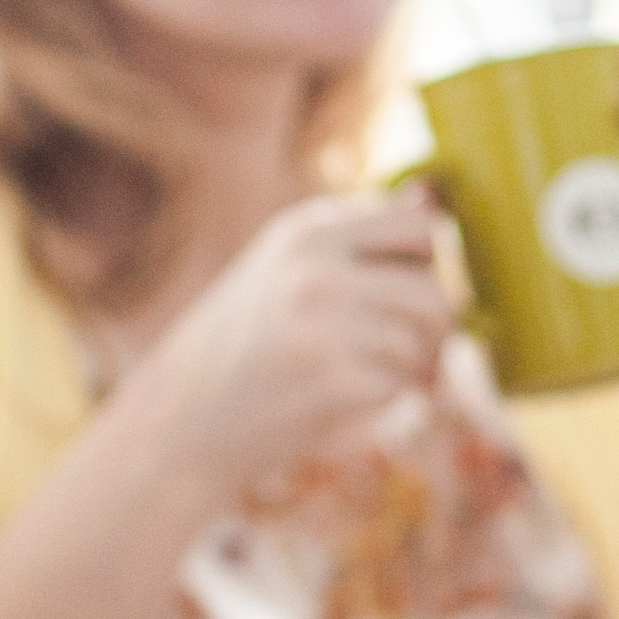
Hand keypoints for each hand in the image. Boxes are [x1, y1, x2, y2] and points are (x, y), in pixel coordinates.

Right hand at [121, 191, 457, 497]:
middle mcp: (314, 265)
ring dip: (413, 369)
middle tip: (410, 357)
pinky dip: (387, 399)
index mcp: (307, 229)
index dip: (430, 269)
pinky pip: (400, 384)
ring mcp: (321, 321)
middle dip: (433, 332)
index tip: (404, 300)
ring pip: (424, 341)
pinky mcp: (330, 379)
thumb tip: (433, 199)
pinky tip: (347, 400)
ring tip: (374, 378)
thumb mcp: (286, 270)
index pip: (423, 226)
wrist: (181, 419)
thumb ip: (357, 240)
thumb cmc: (244, 345)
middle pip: (437, 289)